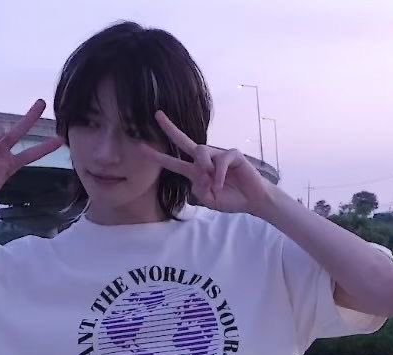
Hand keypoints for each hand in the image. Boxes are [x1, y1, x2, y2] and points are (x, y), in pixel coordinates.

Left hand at [140, 111, 272, 215]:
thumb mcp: (208, 199)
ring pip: (201, 151)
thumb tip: (201, 173)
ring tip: (211, 184)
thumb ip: (199, 188)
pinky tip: (220, 183)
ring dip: (203, 168)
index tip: (140, 148)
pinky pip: (220, 159)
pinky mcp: (232, 154)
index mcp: (195, 171)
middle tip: (156, 115)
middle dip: (170, 128)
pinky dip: (218, 174)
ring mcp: (218, 155)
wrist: (252, 201)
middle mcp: (204, 160)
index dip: (157, 157)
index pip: (173, 162)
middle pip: (184, 140)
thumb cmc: (230, 199)